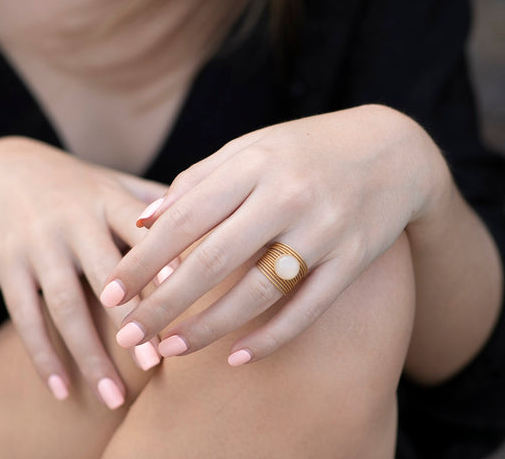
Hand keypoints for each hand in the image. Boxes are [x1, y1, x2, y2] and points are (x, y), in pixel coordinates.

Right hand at [0, 136, 168, 407]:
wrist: (2, 169)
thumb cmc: (77, 184)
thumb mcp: (114, 182)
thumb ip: (157, 203)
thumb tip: (215, 220)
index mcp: (108, 198)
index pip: (140, 229)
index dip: (161, 257)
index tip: (185, 289)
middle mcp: (74, 219)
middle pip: (105, 272)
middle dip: (130, 317)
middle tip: (154, 362)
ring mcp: (39, 243)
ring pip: (64, 304)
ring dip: (89, 353)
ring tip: (114, 396)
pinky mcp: (9, 264)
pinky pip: (25, 316)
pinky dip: (42, 355)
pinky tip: (62, 390)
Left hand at [100, 105, 448, 363]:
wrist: (393, 150)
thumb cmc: (305, 149)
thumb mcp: (250, 149)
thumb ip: (197, 181)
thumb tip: (142, 221)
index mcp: (255, 162)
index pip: (187, 215)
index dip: (144, 257)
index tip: (111, 291)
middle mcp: (288, 194)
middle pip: (214, 260)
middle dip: (164, 303)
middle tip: (127, 336)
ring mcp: (324, 228)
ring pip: (257, 291)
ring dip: (208, 328)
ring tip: (170, 350)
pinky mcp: (352, 259)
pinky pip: (306, 308)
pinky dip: (270, 337)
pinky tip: (236, 356)